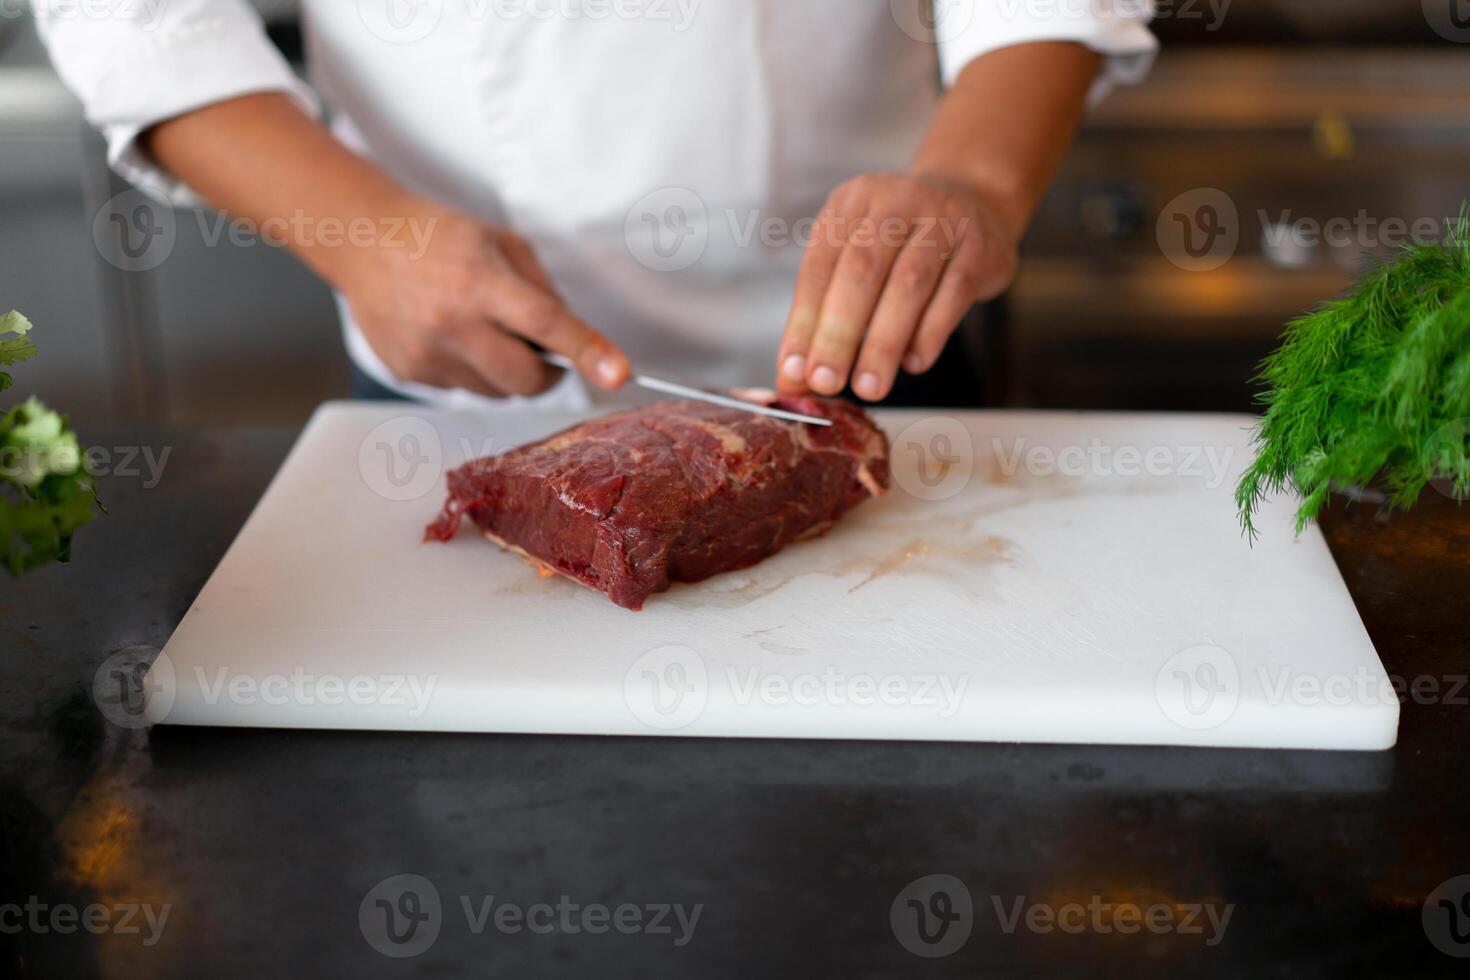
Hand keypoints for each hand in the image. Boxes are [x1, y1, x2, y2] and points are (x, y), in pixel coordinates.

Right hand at [338, 200, 629, 397]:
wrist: (364, 242)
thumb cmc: (440, 237)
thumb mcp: (502, 244)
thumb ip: (544, 292)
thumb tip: (576, 341)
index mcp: (481, 282)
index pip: (545, 324)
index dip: (587, 351)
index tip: (618, 374)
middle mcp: (451, 323)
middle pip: (526, 380)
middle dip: (546, 373)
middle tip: (539, 349)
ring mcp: (427, 354)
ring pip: (497, 391)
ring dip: (506, 371)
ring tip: (482, 329)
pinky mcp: (410, 373)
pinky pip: (464, 389)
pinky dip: (471, 370)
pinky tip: (450, 335)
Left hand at [775, 173, 1018, 401]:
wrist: (976, 202)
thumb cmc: (902, 243)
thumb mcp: (857, 260)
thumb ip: (825, 314)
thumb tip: (794, 379)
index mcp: (851, 202)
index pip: (818, 266)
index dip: (803, 322)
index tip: (793, 371)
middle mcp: (895, 202)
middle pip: (861, 271)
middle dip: (839, 333)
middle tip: (826, 382)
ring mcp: (941, 220)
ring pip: (909, 283)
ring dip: (884, 342)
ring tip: (869, 386)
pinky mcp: (979, 246)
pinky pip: (954, 292)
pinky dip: (931, 332)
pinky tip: (913, 364)